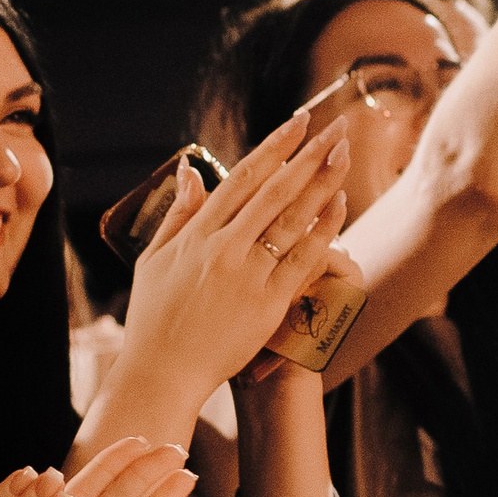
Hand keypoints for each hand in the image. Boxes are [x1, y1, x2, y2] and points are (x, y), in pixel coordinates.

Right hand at [110, 114, 351, 406]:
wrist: (163, 373)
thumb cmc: (153, 320)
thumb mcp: (153, 260)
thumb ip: (177, 213)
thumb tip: (191, 170)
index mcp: (195, 234)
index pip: (242, 178)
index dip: (274, 147)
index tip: (299, 123)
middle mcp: (222, 248)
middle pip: (274, 189)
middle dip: (308, 154)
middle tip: (336, 127)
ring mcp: (247, 274)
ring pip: (292, 217)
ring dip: (322, 182)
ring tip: (344, 154)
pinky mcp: (268, 302)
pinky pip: (302, 258)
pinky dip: (322, 228)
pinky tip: (339, 204)